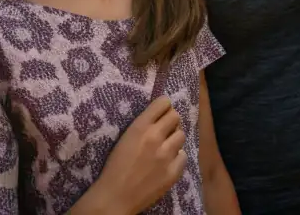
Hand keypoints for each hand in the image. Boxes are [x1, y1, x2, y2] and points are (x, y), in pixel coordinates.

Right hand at [81, 96, 185, 212]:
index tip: (161, 113)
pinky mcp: (173, 172)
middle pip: (176, 117)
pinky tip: (167, 163)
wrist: (116, 197)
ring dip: (174, 139)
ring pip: (182, 135)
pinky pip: (183, 156)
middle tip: (164, 131)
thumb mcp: (125, 138)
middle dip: (171, 122)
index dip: (163, 107)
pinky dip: (176, 158)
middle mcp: (156, 137)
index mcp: (140, 126)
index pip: (163, 103)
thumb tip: (160, 119)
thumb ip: (143, 126)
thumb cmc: (115, 166)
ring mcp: (166, 155)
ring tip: (165, 148)